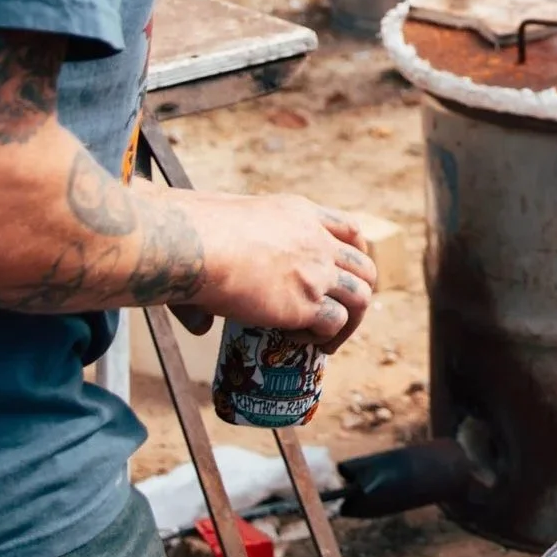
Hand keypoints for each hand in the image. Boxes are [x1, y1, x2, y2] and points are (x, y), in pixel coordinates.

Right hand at [192, 195, 377, 350]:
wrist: (193, 245)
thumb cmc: (192, 235)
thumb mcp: (220, 234)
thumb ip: (217, 268)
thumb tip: (199, 327)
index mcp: (300, 213)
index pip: (349, 230)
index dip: (355, 254)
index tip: (347, 273)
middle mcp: (317, 240)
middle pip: (364, 266)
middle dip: (358, 293)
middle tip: (337, 315)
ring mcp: (316, 271)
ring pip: (362, 297)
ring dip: (350, 323)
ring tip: (328, 342)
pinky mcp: (306, 302)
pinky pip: (335, 322)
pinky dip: (324, 337)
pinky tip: (299, 342)